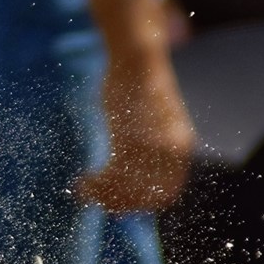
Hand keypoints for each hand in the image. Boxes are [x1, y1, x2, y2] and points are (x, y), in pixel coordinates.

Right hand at [78, 49, 195, 214]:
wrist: (137, 58)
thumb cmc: (139, 87)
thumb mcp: (154, 123)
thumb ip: (149, 150)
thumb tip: (132, 179)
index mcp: (180, 147)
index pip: (166, 192)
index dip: (142, 204)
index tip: (120, 205)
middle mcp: (171, 149)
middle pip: (147, 194)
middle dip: (120, 203)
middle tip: (97, 202)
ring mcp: (151, 143)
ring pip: (128, 186)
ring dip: (103, 195)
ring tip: (85, 190)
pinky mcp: (131, 135)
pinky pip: (113, 172)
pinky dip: (96, 183)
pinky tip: (83, 181)